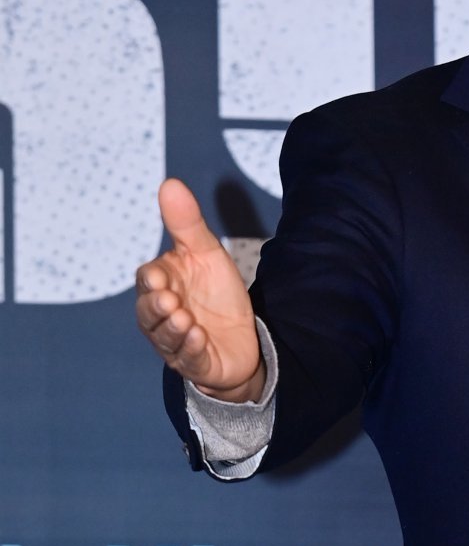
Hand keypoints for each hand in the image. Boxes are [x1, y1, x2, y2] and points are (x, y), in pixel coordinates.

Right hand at [135, 179, 265, 400]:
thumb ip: (186, 223)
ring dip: (172, 329)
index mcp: (161, 286)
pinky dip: (191, 349)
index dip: (152, 279)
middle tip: (169, 299)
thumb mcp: (206, 253)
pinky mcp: (195, 363)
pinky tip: (199, 337)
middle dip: (156, 307)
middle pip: (149, 313)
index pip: (148, 280)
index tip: (160, 277)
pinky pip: (187, 358)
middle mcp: (162, 316)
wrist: (243, 336)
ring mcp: (176, 342)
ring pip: (165, 337)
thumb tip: (169, 183)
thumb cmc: (216, 293)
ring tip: (185, 319)